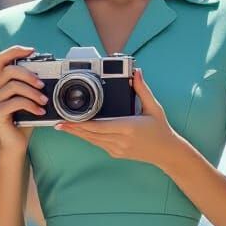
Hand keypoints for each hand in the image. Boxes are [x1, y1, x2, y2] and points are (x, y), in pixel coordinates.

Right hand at [0, 43, 47, 152]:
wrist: (16, 143)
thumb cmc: (24, 120)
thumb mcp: (29, 99)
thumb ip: (32, 85)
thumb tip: (48, 72)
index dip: (14, 51)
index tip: (32, 50)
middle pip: (8, 70)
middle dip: (28, 74)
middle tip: (43, 84)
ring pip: (13, 86)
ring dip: (33, 92)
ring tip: (44, 101)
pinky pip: (15, 102)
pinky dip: (31, 105)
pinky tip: (40, 111)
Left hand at [53, 67, 179, 169]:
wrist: (166, 152)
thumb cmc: (160, 129)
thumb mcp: (153, 107)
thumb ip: (142, 89)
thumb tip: (136, 72)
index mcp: (128, 127)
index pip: (99, 126)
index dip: (81, 124)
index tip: (68, 119)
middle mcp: (120, 140)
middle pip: (91, 134)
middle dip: (73, 128)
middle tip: (58, 122)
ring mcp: (118, 149)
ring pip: (92, 141)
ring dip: (78, 133)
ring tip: (63, 126)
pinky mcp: (116, 153)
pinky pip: (98, 144)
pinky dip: (88, 137)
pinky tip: (79, 132)